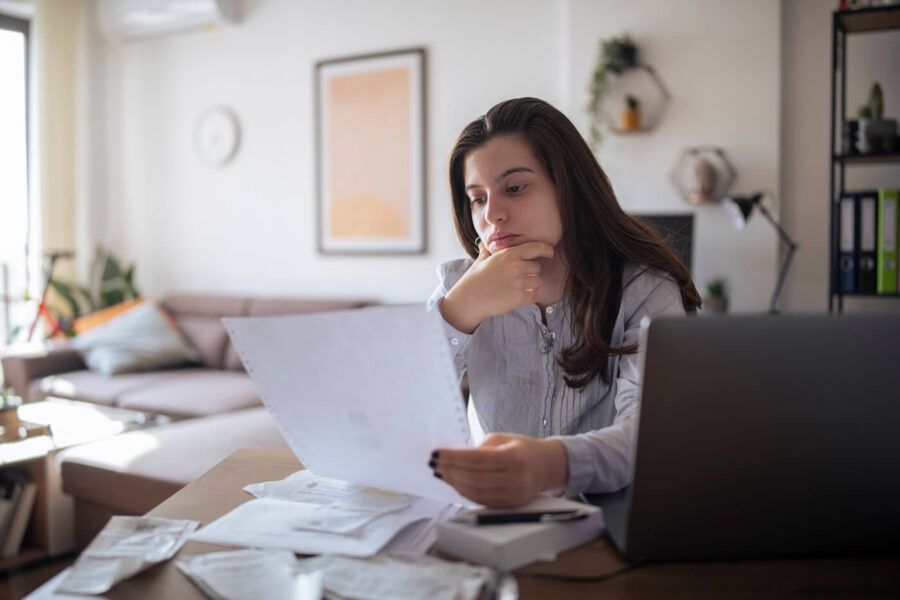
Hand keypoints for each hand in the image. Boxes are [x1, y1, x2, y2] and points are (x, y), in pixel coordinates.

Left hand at [430, 433, 568, 507]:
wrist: (547, 466)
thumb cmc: (521, 448)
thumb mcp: (502, 439)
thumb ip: (479, 449)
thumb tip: (451, 460)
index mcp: (515, 457)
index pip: (477, 459)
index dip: (453, 458)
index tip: (436, 453)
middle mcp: (517, 478)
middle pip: (474, 478)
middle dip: (450, 471)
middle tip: (435, 464)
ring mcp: (515, 495)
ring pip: (476, 492)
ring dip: (455, 483)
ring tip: (442, 473)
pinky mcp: (512, 506)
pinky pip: (482, 501)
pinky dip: (465, 492)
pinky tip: (455, 483)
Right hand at [439, 241, 554, 333]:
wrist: (469, 299)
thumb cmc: (474, 279)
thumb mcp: (481, 261)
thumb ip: (488, 251)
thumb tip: (484, 243)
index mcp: (508, 254)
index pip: (536, 247)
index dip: (546, 249)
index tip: (550, 252)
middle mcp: (515, 266)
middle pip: (537, 268)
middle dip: (532, 273)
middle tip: (521, 278)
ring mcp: (518, 282)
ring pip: (538, 282)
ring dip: (532, 285)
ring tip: (519, 288)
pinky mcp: (519, 298)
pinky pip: (534, 295)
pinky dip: (530, 297)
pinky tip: (519, 297)